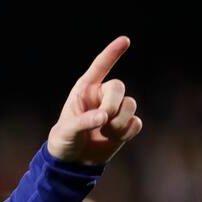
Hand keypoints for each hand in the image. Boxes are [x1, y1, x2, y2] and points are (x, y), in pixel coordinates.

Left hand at [47, 35, 142, 165]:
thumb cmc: (64, 140)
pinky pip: (136, 122)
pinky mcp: (125, 124)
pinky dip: (127, 132)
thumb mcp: (67, 131)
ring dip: (119, 121)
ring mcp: (115, 109)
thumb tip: (104, 117)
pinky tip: (114, 138)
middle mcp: (102, 96)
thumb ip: (83, 122)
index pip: (100, 67)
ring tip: (105, 132)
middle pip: (118, 87)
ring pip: (130, 104)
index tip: (125, 40)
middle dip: (112, 104)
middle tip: (103, 119)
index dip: (112, 53)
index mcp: (84, 90)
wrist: (74, 161)